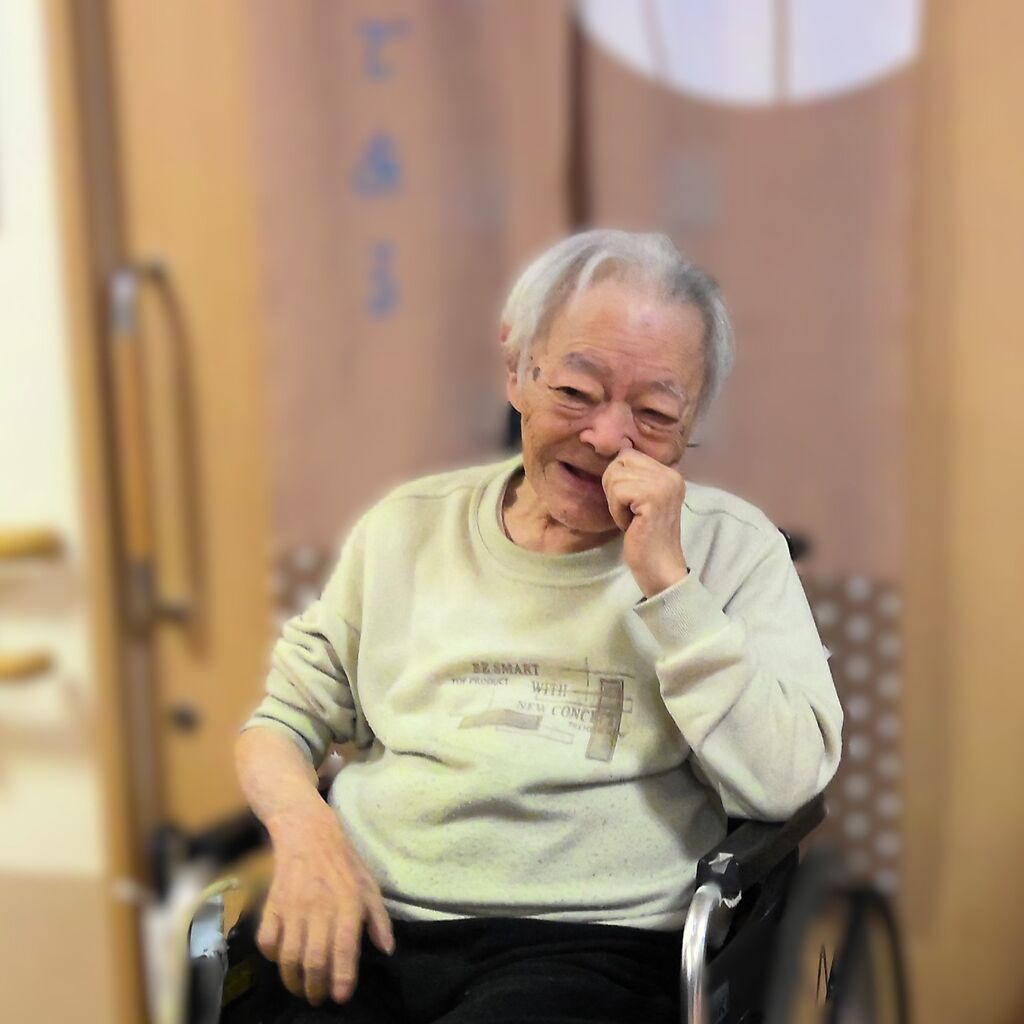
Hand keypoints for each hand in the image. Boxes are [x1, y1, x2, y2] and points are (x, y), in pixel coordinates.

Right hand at [257, 807, 394, 1005]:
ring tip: (301, 988)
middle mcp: (320, 907)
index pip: (344, 948)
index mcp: (348, 902)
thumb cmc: (344, 860)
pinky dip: (272, 957)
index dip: (342, 977)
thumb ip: (379, 918)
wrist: (308, 832)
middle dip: (316, 987)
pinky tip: (282, 959)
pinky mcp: (272, 904)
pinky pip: (267, 941)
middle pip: (315, 960)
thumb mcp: (369, 884)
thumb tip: (387, 949)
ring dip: (293, 980)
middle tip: (319, 998)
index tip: (341, 996)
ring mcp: (293, 907)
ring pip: (289, 956)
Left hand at [602, 446, 688, 597]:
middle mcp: (670, 475)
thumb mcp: (641, 498)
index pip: (627, 454)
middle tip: (631, 513)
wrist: (659, 567)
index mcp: (670, 473)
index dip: (618, 480)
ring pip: (615, 477)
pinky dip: (617, 511)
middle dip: (614, 490)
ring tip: (632, 519)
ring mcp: (664, 485)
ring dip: (615, 503)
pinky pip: (617, 492)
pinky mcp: (653, 498)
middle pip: (619, 462)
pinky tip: (631, 524)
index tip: (631, 504)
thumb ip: (633, 475)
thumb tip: (614, 451)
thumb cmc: (645, 536)